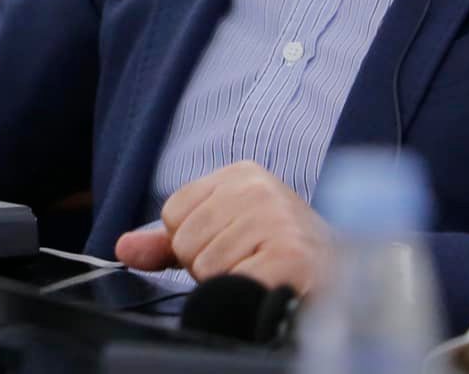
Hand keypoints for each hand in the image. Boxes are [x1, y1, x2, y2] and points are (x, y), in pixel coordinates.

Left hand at [114, 161, 332, 297]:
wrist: (346, 279)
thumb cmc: (279, 255)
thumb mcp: (222, 235)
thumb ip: (168, 242)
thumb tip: (122, 248)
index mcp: (241, 174)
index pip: (173, 213)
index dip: (194, 242)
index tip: (233, 245)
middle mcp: (259, 188)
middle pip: (185, 241)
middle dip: (211, 264)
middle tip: (251, 262)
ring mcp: (276, 218)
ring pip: (205, 266)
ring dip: (230, 281)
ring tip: (262, 272)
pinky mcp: (289, 254)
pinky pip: (231, 283)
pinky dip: (245, 294)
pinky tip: (269, 283)